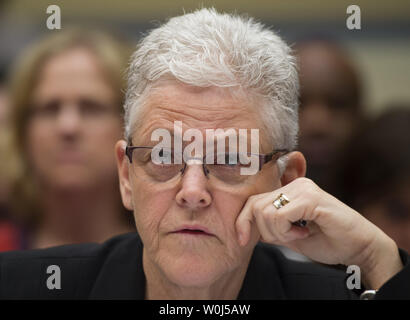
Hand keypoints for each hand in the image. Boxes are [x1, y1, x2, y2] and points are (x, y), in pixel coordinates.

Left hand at [235, 177, 402, 288]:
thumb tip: (245, 226)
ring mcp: (303, 189)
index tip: (243, 241)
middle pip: (255, 207)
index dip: (243, 222)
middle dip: (265, 232)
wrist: (359, 248)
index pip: (252, 201)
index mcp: (288, 190)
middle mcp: (295, 184)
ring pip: (266, 213)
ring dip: (278, 233)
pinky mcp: (311, 198)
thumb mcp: (289, 235)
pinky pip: (280, 216)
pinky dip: (286, 232)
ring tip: (299, 234)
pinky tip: (304, 233)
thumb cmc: (327, 241)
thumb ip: (270, 226)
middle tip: (289, 238)